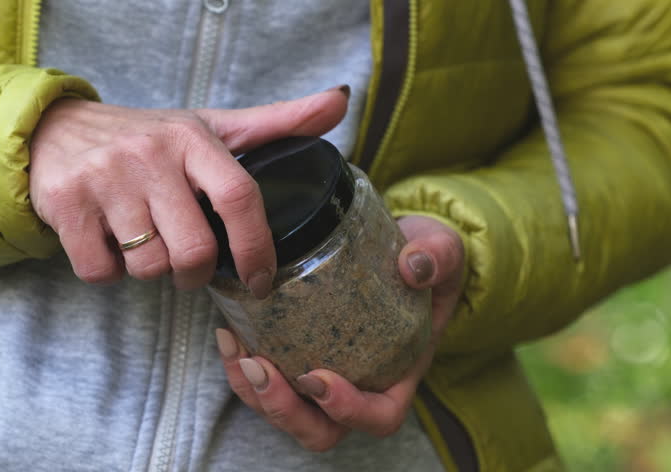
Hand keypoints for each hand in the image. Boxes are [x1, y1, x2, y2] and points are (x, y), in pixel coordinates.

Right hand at [28, 87, 348, 292]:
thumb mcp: (209, 127)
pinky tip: (110, 244)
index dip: (256, 248)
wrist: (56, 130)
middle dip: (196, 273)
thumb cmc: (146, 137)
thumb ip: (276, 123)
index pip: (239, 198)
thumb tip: (340, 102)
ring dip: (152, 270)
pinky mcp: (65, 204)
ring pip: (149, 266)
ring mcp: (104, 179)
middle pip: (194, 250)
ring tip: (145, 241)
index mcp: (191, 138)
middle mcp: (148, 155)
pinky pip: (101, 271)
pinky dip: (109, 271)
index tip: (262, 279)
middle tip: (189, 264)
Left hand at [217, 215, 464, 450]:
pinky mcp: (295, 353)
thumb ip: (437, 257)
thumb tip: (414, 266)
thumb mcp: (442, 249)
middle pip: (320, 429)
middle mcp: (359, 384)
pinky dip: (241, 364)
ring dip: (253, 390)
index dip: (347, 410)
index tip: (318, 377)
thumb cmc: (424, 256)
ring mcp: (325, 374)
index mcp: (399, 373)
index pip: (379, 417)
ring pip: (284, 411)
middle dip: (283, 409)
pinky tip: (228, 332)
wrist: (397, 242)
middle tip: (257, 366)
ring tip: (234, 347)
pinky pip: (264, 380)